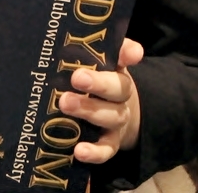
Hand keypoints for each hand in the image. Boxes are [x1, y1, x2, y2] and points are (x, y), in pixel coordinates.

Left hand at [58, 37, 143, 163]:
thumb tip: (111, 44)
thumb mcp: (96, 65)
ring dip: (89, 110)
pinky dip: (95, 152)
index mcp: (116, 70)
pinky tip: (79, 151)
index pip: (125, 57)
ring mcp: (116, 120)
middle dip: (98, 83)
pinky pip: (106, 149)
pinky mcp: (110, 143)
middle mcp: (120, 96)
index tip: (133, 53)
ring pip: (110, 116)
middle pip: (117, 88)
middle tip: (76, 77)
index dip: (128, 53)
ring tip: (65, 103)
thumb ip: (96, 50)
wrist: (116, 115)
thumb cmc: (96, 85)